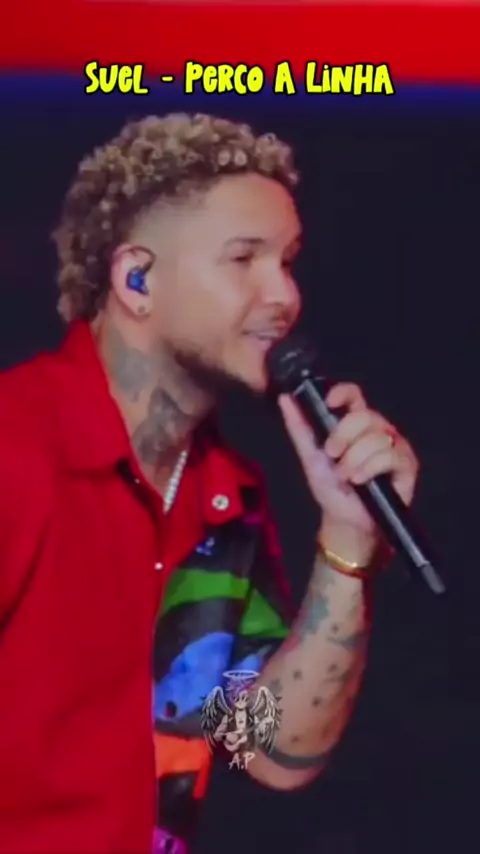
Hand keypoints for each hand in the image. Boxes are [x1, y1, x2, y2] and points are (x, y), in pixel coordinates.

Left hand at [278, 383, 418, 564]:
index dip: (343, 392)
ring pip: (375, 437)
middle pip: (364, 414)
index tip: (329, 403)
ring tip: (346, 476)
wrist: (345, 520)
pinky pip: (389, 455)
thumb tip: (284, 398)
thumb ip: (298, 427)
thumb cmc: (331, 488)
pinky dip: (370, 468)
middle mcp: (377, 429)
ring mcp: (394, 444)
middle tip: (331, 455)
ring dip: (354, 460)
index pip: (354, 395)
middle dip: (342, 436)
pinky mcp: (406, 463)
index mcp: (354, 423)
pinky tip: (360, 481)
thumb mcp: (310, 456)